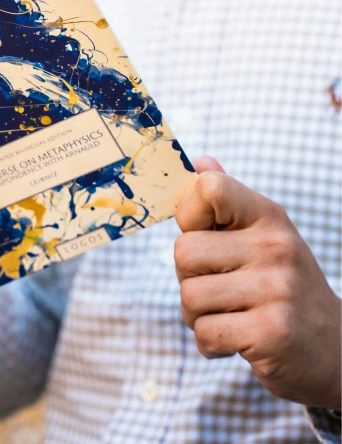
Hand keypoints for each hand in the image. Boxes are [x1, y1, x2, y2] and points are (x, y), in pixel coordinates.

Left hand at [174, 156, 341, 409]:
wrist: (333, 348)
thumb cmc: (281, 284)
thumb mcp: (264, 235)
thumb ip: (227, 200)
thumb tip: (198, 162)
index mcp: (269, 216)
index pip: (208, 188)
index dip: (188, 214)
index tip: (203, 235)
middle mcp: (275, 247)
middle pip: (184, 251)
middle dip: (188, 277)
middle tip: (217, 289)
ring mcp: (276, 290)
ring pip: (189, 295)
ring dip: (197, 315)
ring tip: (228, 316)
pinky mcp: (271, 333)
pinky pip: (204, 333)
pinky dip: (209, 344)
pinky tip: (236, 341)